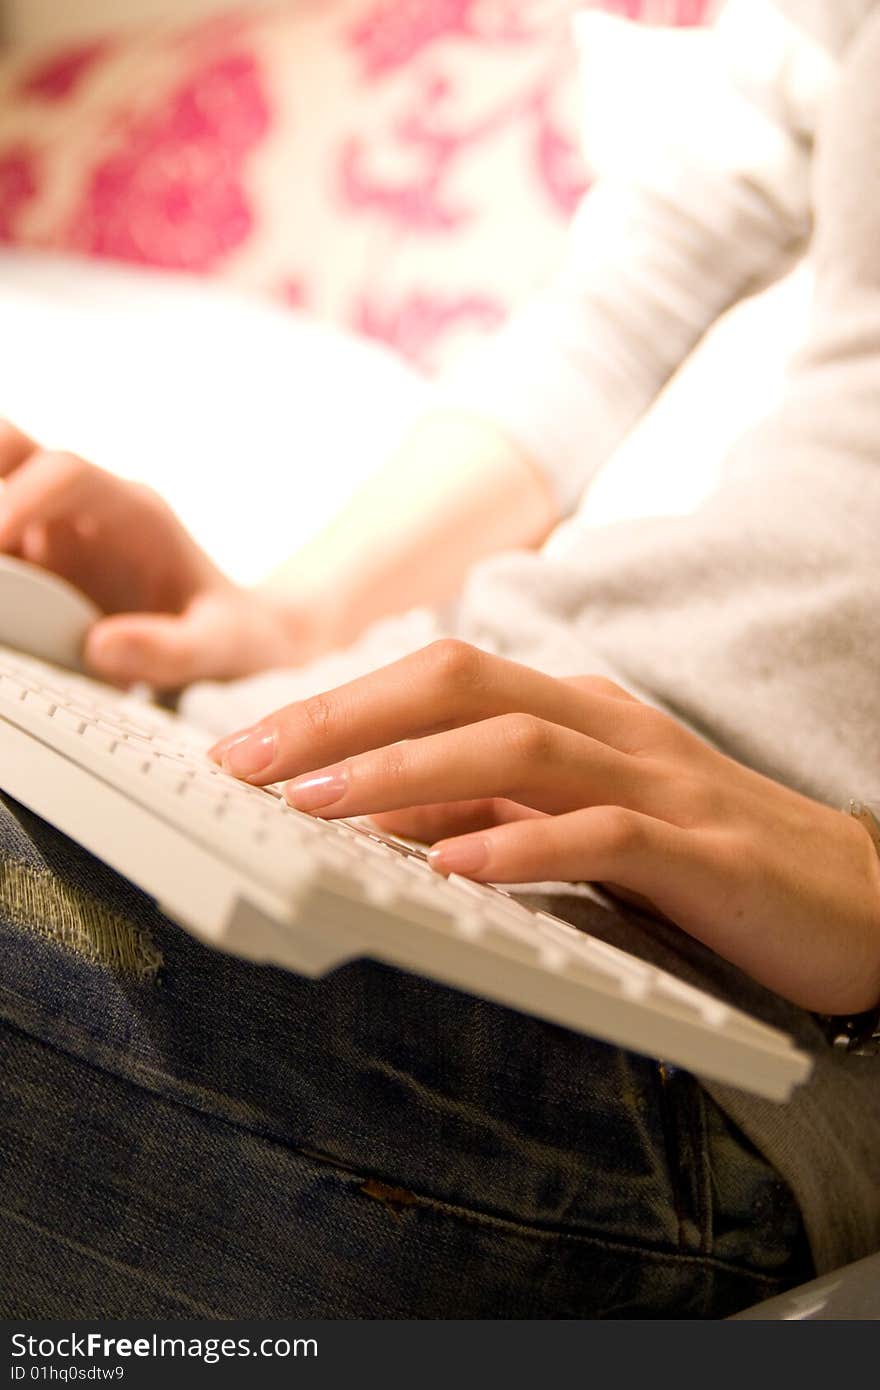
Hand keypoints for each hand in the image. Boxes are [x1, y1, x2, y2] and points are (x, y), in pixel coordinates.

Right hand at [0, 421, 310, 687]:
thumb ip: (173, 649)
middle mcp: (85, 513)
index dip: (22, 497)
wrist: (238, 640)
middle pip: (12, 454)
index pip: (67, 474)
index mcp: (133, 514)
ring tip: (0, 601)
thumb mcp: (222, 647)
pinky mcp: (37, 569)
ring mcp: (54, 537)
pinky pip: (0, 558)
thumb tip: (99, 646)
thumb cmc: (232, 634)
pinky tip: (5, 621)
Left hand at [209, 639, 879, 1014]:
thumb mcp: (575, 820)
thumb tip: (371, 815)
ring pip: (519, 748)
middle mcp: (608, 725)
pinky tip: (457, 867)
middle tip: (249, 762)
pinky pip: (603, 833)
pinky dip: (522, 845)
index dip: (338, 705)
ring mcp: (659, 780)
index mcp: (573, 710)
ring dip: (409, 773)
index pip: (438, 679)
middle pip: (461, 686)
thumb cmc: (705, 857)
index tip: (247, 746)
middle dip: (346, 719)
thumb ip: (484, 810)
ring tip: (320, 807)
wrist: (860, 895)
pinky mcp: (703, 849)